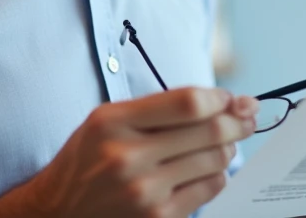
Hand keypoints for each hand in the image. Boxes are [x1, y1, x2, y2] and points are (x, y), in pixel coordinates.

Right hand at [0, 86, 257, 217]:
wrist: (58, 212)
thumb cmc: (88, 159)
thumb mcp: (107, 120)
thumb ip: (157, 107)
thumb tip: (221, 100)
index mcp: (113, 123)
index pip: (188, 103)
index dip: (219, 98)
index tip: (230, 98)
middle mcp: (128, 157)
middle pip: (209, 130)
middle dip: (237, 120)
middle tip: (247, 116)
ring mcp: (145, 192)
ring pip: (215, 160)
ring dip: (229, 147)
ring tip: (225, 141)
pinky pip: (209, 189)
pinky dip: (217, 174)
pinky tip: (208, 167)